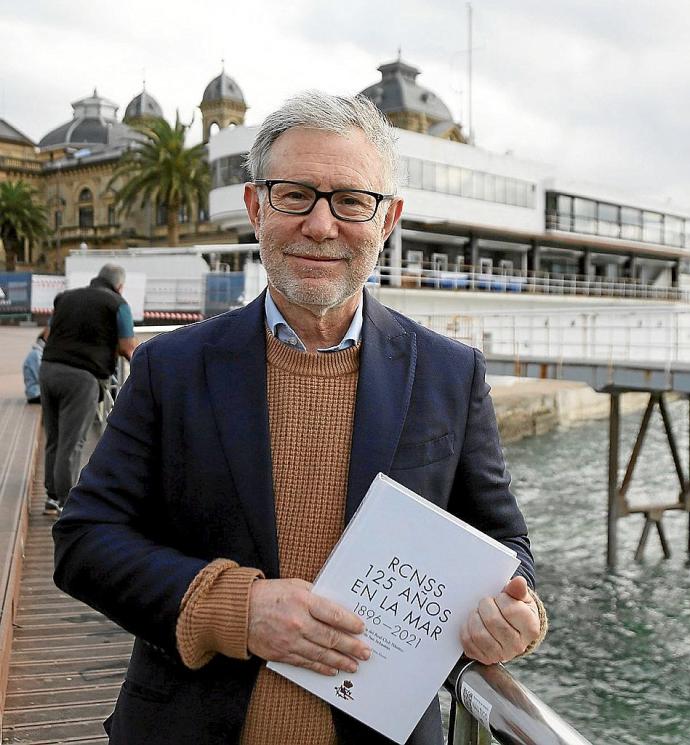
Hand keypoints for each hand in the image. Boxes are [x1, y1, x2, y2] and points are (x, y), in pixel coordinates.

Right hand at [247, 578, 370, 675]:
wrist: (240, 611)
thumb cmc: (269, 594)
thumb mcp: (294, 585)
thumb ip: (315, 596)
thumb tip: (336, 608)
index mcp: (303, 601)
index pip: (333, 614)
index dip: (350, 623)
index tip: (362, 628)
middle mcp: (298, 622)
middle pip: (330, 637)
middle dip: (351, 646)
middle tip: (366, 652)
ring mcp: (290, 640)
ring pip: (321, 653)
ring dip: (340, 660)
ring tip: (354, 665)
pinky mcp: (282, 654)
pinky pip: (306, 663)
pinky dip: (321, 667)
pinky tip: (333, 670)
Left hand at [460, 576, 540, 664]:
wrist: (511, 629)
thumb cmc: (515, 609)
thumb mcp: (520, 598)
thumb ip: (517, 589)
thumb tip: (518, 582)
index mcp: (530, 627)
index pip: (510, 609)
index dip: (500, 599)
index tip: (499, 596)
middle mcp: (518, 645)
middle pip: (492, 621)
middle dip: (484, 606)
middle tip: (485, 602)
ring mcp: (501, 654)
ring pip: (479, 634)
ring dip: (473, 618)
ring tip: (477, 612)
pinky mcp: (485, 658)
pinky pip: (469, 644)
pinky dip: (466, 630)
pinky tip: (471, 623)